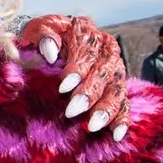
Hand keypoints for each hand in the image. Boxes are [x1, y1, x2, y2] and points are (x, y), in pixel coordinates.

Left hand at [21, 15, 129, 140]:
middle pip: (104, 72)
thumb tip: (51, 53)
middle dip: (89, 93)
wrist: (51, 41)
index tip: (63, 87)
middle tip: (72, 111)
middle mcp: (106, 48)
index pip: (87, 51)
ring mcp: (114, 68)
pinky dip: (122, 119)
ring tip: (92, 126)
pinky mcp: (117, 86)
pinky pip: (124, 103)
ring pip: (117, 89)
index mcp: (87, 32)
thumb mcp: (38, 28)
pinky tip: (116, 134)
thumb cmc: (42, 37)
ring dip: (106, 109)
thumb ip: (44, 36)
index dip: (77, 70)